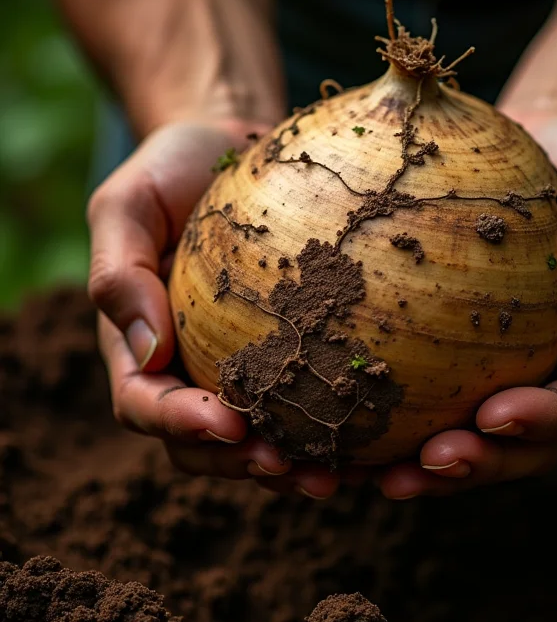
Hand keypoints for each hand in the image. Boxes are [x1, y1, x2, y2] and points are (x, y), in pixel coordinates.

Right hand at [89, 120, 340, 498]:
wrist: (230, 148)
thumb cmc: (170, 171)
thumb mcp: (127, 205)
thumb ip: (118, 274)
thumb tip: (149, 355)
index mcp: (141, 344)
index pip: (147, 404)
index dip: (181, 425)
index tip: (227, 423)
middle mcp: (191, 366)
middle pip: (206, 442)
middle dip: (243, 463)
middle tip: (292, 468)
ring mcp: (241, 363)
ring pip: (260, 436)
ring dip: (293, 464)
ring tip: (336, 472)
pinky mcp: (291, 348)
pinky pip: (308, 398)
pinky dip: (333, 427)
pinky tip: (372, 435)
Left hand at [377, 107, 556, 498]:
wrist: (545, 145)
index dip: (549, 420)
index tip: (495, 415)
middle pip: (532, 440)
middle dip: (484, 460)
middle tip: (429, 463)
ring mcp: (516, 366)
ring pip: (481, 435)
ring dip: (436, 465)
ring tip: (382, 476)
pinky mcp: (468, 352)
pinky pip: (438, 395)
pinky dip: (401, 426)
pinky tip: (353, 437)